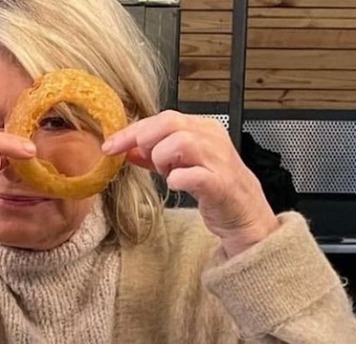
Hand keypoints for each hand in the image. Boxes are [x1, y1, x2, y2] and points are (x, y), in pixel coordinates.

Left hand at [102, 111, 278, 256]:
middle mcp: (212, 138)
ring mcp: (218, 160)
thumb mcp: (182, 164)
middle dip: (144, 138)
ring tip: (165, 172)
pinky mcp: (221, 184)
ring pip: (181, 142)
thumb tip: (126, 148)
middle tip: (136, 157)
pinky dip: (178, 179)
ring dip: (162, 157)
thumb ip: (155, 155)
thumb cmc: (215, 185)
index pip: (162, 118)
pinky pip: (194, 175)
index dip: (132, 131)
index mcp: (202, 128)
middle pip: (170, 122)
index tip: (109, 146)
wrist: (245, 213)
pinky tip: (174, 184)